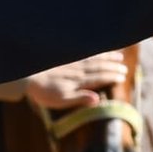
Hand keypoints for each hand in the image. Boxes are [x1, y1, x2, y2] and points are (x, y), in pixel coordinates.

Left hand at [0, 54, 127, 110]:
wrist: (28, 77)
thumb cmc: (45, 93)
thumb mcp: (62, 100)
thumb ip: (80, 99)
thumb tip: (98, 99)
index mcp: (79, 81)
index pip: (100, 77)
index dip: (111, 77)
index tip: (122, 76)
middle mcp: (78, 70)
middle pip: (99, 66)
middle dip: (113, 66)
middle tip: (124, 67)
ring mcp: (72, 63)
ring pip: (94, 58)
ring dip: (107, 57)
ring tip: (118, 55)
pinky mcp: (65, 58)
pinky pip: (84, 53)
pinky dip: (94, 51)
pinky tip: (98, 50)